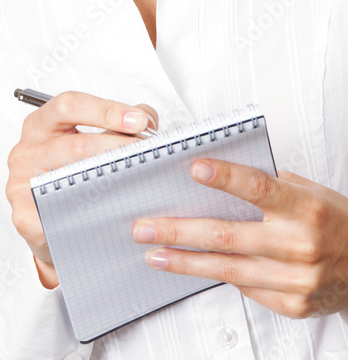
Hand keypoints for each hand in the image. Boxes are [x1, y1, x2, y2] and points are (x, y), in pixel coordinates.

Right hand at [6, 90, 157, 288]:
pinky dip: (86, 214)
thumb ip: (117, 125)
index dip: (105, 109)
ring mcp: (21, 182)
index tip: (139, 120)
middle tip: (147, 155)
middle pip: (75, 143)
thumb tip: (146, 117)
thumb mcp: (88, 142)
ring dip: (109, 180)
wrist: (48, 224)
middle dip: (118, 148)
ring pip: (70, 178)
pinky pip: (56, 214)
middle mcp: (27, 149)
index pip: (69, 105)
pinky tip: (109, 214)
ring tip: (137, 182)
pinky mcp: (23, 215)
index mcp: (41, 124)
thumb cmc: (68, 177)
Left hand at [131, 158, 347, 318]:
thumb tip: (217, 175)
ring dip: (185, 262)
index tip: (194, 168)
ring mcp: (296, 279)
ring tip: (154, 253)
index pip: (259, 188)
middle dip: (180, 231)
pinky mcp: (293, 305)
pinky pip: (246, 290)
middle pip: (228, 236)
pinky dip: (219, 277)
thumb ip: (269, 184)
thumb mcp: (309, 191)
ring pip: (228, 270)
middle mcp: (300, 244)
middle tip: (145, 227)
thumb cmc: (334, 222)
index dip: (225, 178)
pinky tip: (194, 268)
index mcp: (305, 207)